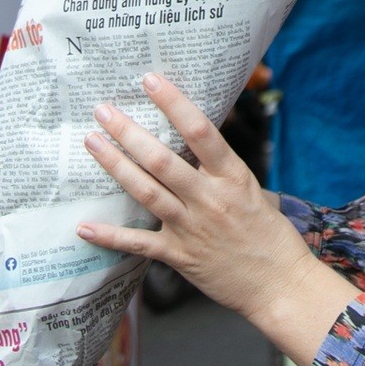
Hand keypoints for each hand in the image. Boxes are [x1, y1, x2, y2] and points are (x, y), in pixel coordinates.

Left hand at [78, 72, 356, 365]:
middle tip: (103, 110)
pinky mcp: (180, 256)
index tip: (150, 80)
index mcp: (232, 176)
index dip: (173, 103)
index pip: (200, 131)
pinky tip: (84, 226)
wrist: (280, 285)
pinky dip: (110, 236)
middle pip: (163, 159)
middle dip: (129, 132)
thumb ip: (220, 167)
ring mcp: (193, 228)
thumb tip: (193, 135)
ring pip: (147, 191)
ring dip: (116, 166)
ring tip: (92, 142)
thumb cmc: (268, 233)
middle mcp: (210, 199)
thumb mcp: (251, 189)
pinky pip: (139, 244)